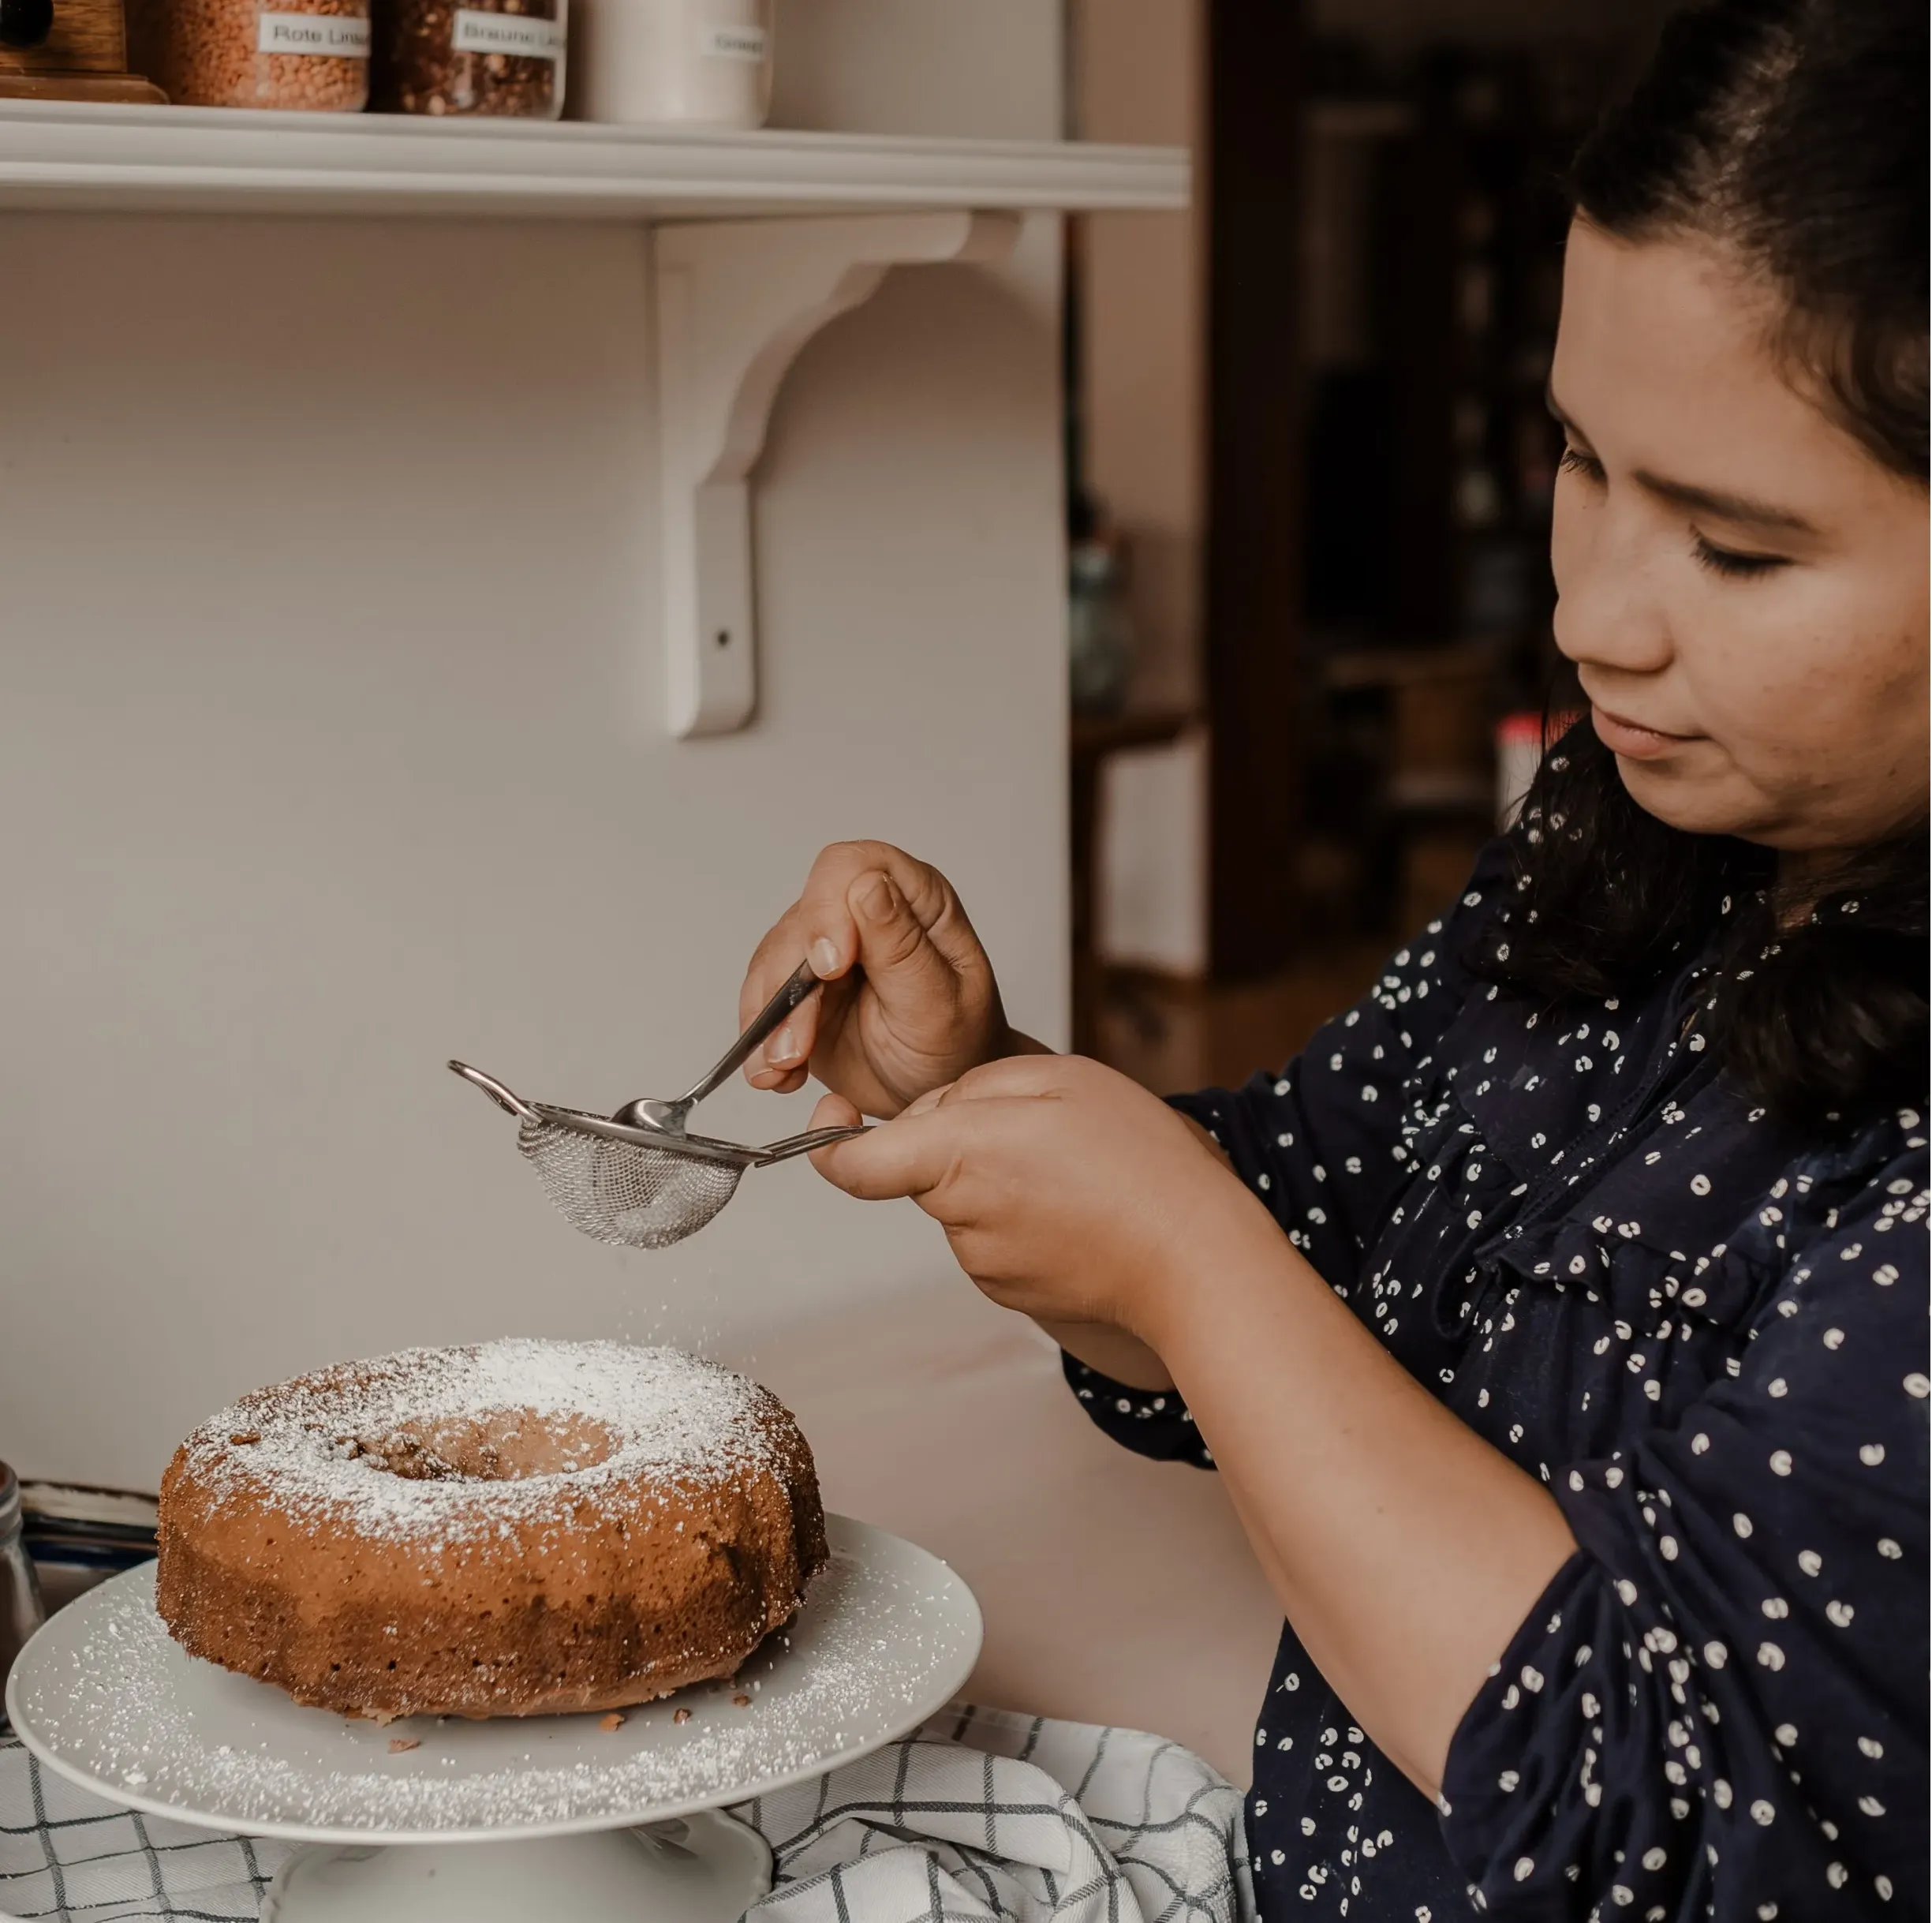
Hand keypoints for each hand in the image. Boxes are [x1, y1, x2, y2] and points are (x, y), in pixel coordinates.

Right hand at [739, 841, 1043, 1118]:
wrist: (939, 1094)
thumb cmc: (959, 1045)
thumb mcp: (941, 1004)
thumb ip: (903, 948)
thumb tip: (868, 886)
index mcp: (913, 900)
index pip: (850, 868)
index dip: (828, 908)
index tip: (830, 967)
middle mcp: (864, 915)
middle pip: (801, 921)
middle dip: (790, 985)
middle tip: (798, 1044)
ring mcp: (827, 951)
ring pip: (773, 962)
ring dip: (771, 1020)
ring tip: (787, 1065)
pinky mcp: (800, 990)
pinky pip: (762, 1002)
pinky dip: (762, 1041)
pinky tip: (778, 1072)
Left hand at [805, 1054, 1275, 1339]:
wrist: (1194, 1259)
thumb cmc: (1138, 1161)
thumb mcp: (1059, 1077)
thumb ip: (975, 1085)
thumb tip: (933, 1112)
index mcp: (958, 1152)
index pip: (853, 1164)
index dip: (828, 1143)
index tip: (832, 1117)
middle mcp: (958, 1213)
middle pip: (921, 1169)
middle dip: (956, 1142)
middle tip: (1034, 1126)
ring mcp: (983, 1261)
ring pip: (962, 1203)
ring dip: (996, 1180)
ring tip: (1073, 1170)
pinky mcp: (1010, 1291)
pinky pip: (994, 1238)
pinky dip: (1022, 1218)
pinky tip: (1077, 1207)